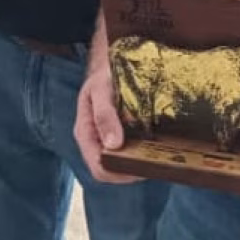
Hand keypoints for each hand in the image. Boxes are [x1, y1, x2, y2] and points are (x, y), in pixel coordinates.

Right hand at [73, 62, 143, 184]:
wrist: (107, 66)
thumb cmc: (103, 76)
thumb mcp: (101, 90)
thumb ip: (104, 115)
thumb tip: (113, 145)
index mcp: (85, 133)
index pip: (98, 167)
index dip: (118, 173)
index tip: (139, 167)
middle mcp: (94, 140)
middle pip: (109, 171)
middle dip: (129, 171)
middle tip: (152, 163)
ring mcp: (104, 139)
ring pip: (118, 164)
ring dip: (135, 164)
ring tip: (154, 156)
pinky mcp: (116, 135)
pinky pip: (126, 152)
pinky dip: (138, 153)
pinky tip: (151, 147)